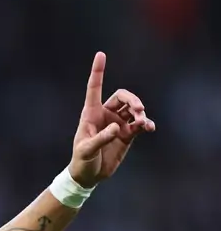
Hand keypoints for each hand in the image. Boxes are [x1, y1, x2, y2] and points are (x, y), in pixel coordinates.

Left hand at [69, 52, 155, 187]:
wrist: (88, 176)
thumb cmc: (81, 161)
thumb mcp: (86, 150)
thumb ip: (101, 138)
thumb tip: (116, 128)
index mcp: (90, 114)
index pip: (94, 88)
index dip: (98, 72)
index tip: (101, 54)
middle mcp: (105, 115)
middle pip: (123, 96)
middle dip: (132, 100)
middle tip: (139, 110)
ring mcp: (117, 123)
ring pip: (133, 109)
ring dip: (140, 113)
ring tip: (143, 124)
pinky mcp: (127, 134)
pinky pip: (140, 124)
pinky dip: (147, 124)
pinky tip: (149, 128)